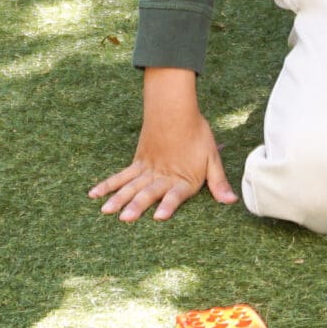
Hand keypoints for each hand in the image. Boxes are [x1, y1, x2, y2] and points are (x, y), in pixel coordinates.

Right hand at [90, 67, 236, 220]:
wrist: (176, 109)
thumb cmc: (197, 134)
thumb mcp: (212, 158)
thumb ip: (218, 182)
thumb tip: (232, 201)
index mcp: (183, 178)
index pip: (175, 195)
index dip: (168, 206)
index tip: (158, 217)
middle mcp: (163, 176)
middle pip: (148, 192)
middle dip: (136, 206)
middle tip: (124, 218)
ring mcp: (148, 170)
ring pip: (130, 186)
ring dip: (118, 198)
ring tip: (106, 211)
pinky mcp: (137, 162)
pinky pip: (120, 176)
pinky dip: (107, 185)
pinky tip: (94, 194)